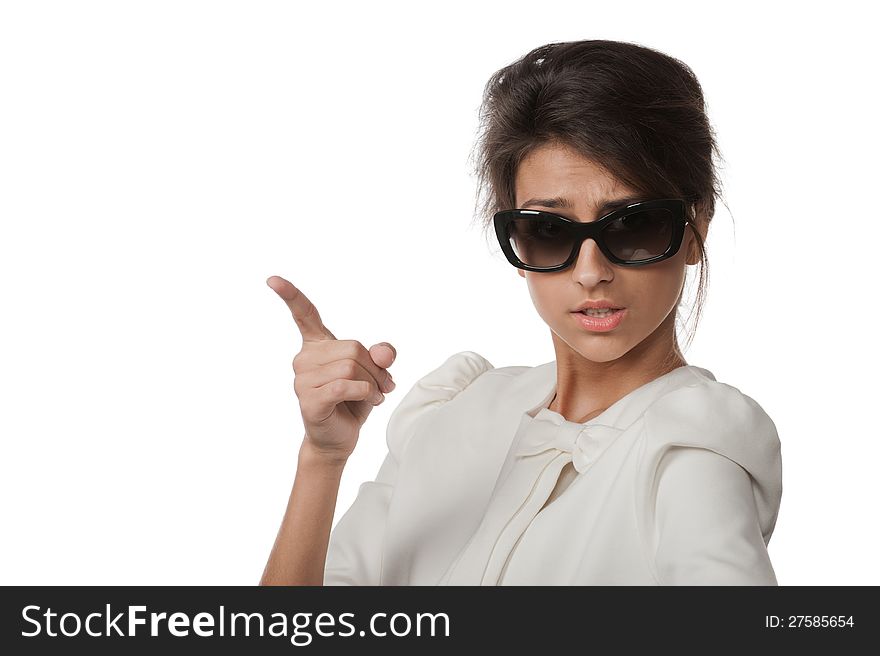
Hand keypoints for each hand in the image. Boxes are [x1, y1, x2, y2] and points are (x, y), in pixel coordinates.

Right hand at [266, 275, 395, 462]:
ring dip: (373, 384)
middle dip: (375, 368)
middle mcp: (304, 358)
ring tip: (374, 396)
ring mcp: (302, 380)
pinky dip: (364, 392)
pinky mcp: (309, 401)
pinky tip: (369, 399)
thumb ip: (381, 355)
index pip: (304, 314)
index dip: (289, 295)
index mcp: (316, 345)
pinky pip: (344, 386)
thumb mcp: (374, 372)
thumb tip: (383, 353)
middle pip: (352, 348)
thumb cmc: (353, 400)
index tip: (272, 279)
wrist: (341, 437)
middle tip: (381, 385)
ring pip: (351, 367)